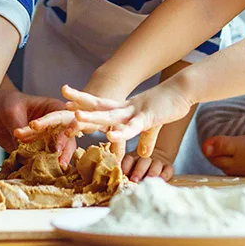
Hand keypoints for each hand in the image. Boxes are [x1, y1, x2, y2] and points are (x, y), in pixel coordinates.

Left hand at [0, 86, 75, 166]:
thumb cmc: (7, 104)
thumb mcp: (13, 114)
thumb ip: (20, 128)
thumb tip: (22, 148)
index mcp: (54, 108)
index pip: (63, 120)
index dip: (62, 133)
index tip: (57, 146)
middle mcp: (55, 124)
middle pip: (67, 138)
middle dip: (65, 150)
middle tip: (59, 162)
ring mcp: (48, 138)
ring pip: (59, 151)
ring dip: (57, 161)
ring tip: (54, 171)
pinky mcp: (40, 150)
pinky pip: (45, 160)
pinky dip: (44, 167)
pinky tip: (42, 174)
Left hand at [62, 81, 193, 157]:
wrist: (183, 90)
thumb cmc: (167, 105)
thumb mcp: (153, 124)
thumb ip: (146, 139)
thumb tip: (142, 154)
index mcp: (125, 108)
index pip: (100, 104)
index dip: (84, 103)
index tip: (67, 102)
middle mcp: (126, 108)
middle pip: (99, 106)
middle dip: (80, 104)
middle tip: (61, 100)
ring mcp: (136, 111)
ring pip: (111, 116)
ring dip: (94, 117)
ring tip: (77, 117)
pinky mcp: (148, 117)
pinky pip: (133, 127)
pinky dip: (122, 132)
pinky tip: (110, 135)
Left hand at [122, 147, 173, 182]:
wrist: (157, 157)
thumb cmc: (138, 168)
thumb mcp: (130, 167)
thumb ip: (125, 172)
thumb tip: (115, 181)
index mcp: (133, 157)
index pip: (129, 159)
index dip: (126, 166)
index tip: (123, 174)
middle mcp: (146, 157)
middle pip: (143, 161)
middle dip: (139, 171)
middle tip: (134, 180)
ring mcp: (158, 161)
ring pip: (156, 165)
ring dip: (152, 173)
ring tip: (148, 181)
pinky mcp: (168, 166)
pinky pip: (168, 169)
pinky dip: (165, 174)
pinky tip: (162, 180)